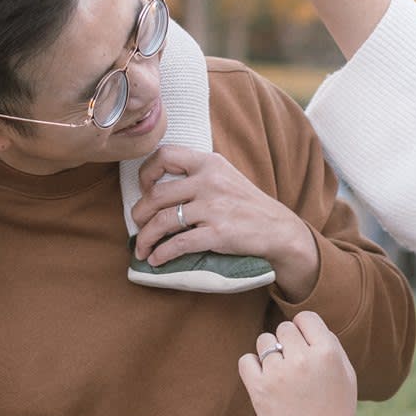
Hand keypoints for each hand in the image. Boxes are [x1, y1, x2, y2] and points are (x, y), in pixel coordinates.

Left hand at [132, 144, 319, 300]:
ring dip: (145, 238)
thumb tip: (157, 187)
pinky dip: (162, 254)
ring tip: (141, 249)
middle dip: (139, 214)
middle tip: (137, 225)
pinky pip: (178, 244)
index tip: (145, 189)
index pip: (165, 155)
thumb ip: (197, 174)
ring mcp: (213, 208)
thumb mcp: (225, 176)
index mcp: (209, 163)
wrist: (279, 229)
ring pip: (162, 221)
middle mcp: (209, 181)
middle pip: (156, 194)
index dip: (146, 173)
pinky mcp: (218, 234)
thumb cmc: (247, 204)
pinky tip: (156, 260)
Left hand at [237, 312, 367, 415]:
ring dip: (271, 353)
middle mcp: (302, 359)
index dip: (305, 330)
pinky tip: (265, 378)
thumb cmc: (337, 410)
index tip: (306, 347)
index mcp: (327, 353)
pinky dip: (253, 366)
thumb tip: (305, 325)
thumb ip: (330, 344)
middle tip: (295, 366)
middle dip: (289, 343)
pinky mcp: (259, 390)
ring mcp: (278, 374)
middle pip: (284, 328)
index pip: (305, 318)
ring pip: (264, 341)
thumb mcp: (346, 373)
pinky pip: (246, 360)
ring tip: (281, 374)